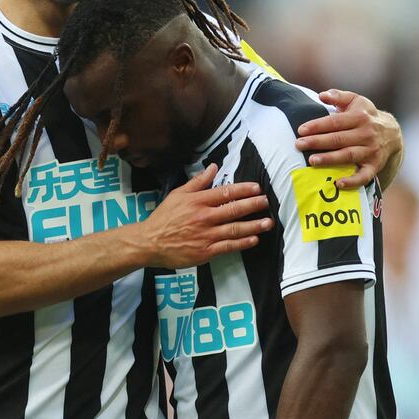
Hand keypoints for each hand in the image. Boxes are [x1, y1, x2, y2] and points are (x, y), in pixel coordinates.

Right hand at [141, 164, 272, 267]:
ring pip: (234, 229)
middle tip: (266, 202)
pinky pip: (228, 246)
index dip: (244, 189)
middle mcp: (204, 217)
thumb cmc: (164, 217)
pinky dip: (242, 243)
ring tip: (268, 222)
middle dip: (253, 205)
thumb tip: (213, 167)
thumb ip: (197, 182)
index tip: (257, 188)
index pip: (226, 192)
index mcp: (198, 201)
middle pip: (234, 209)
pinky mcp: (205, 251)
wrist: (150, 242)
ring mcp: (206, 235)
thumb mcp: (178, 194)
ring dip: (253, 225)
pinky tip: (253, 240)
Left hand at [295, 89, 402, 188]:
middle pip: (339, 139)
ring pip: (348, 155)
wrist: (392, 133)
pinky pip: (364, 176)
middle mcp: (366, 134)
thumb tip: (322, 95)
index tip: (301, 130)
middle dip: (318, 142)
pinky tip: (338, 184)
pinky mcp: (374, 166)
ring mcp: (371, 151)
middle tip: (299, 145)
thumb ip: (339, 97)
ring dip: (330, 159)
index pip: (335, 122)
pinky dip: (352, 181)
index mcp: (360, 117)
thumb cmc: (366, 116)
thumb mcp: (356, 101)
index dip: (318, 126)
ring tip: (312, 161)